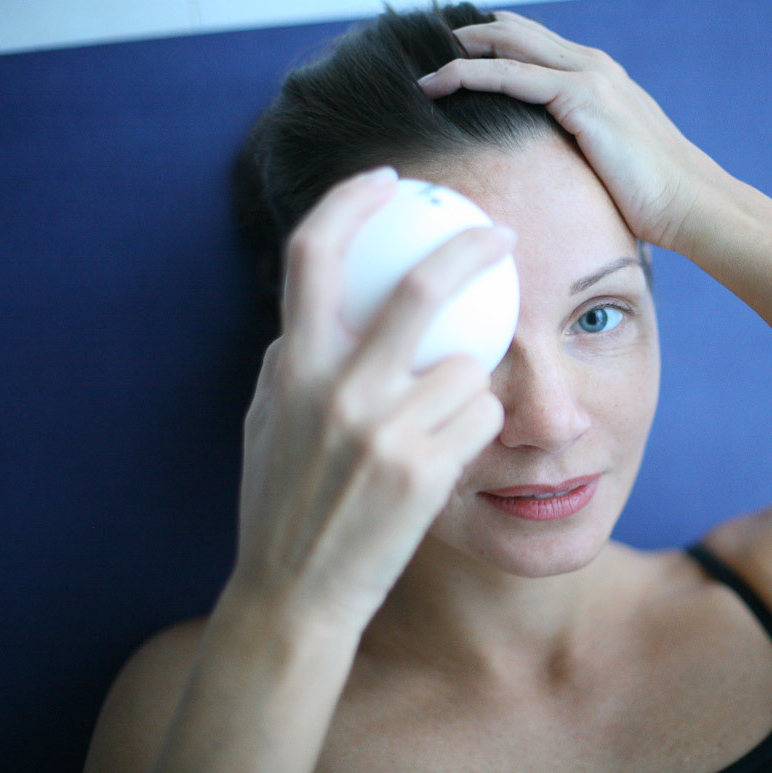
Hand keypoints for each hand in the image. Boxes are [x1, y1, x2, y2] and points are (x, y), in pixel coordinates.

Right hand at [232, 167, 512, 628]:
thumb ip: (293, 360)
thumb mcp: (268, 420)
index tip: (390, 179)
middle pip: (419, 288)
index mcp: (291, 365)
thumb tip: (325, 309)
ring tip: (447, 418)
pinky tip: (454, 452)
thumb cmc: (282, 502)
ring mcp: (382, 432)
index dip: (352, 201)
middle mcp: (334, 389)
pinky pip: (480, 417)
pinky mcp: (424, 472)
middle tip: (502, 233)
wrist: (296, 593)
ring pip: (468, 366)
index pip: (314, 252)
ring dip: (472, 380)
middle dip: (472, 247)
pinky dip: (478, 423)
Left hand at [418, 11, 730, 255]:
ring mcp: (588, 76)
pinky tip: (438, 83)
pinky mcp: (581, 97)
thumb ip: (577, 153)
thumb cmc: (654, 200)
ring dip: (461, 52)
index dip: (493, 45)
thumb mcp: (608, 164)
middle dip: (470, 37)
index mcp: (599, 78)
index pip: (535, 46)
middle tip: (431, 52)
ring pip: (508, 45)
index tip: (455, 58)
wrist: (692, 205)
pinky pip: (510, 76)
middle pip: (516, 33)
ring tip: (424, 69)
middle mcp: (593, 66)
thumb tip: (546, 179)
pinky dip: (469, 75)